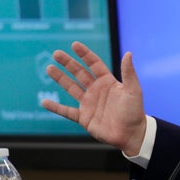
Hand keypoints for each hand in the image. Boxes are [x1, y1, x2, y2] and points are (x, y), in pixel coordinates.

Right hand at [41, 41, 146, 156]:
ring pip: (71, 88)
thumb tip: (129, 53)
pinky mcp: (84, 118)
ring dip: (60, 79)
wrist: (131, 134)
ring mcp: (89, 104)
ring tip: (49, 68)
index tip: (74, 45)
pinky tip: (44, 102)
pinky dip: (56, 108)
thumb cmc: (134, 111)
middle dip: (68, 63)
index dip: (85, 54)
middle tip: (56, 53)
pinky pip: (66, 111)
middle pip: (79, 73)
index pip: (94, 64)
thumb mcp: (133, 90)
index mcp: (108, 82)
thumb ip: (129, 73)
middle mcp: (96, 90)